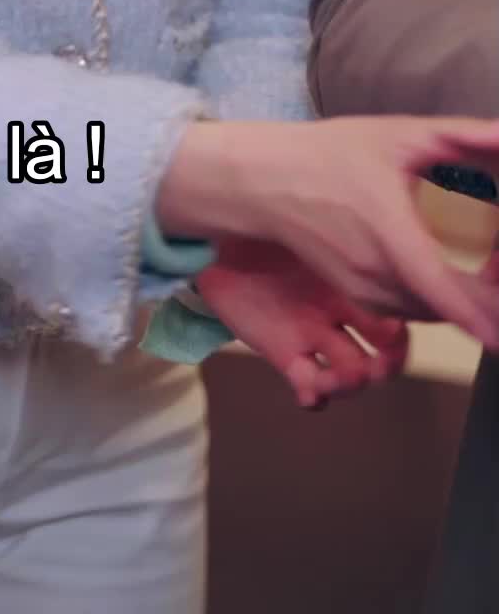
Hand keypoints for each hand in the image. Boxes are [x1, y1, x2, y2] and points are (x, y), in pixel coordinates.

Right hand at [156, 114, 498, 348]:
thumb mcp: (395, 134)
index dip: (479, 315)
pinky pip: (409, 311)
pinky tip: (456, 285)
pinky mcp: (357, 296)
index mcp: (387, 229)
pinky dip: (438, 304)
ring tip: (491, 281)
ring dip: (463, 305)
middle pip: (445, 308)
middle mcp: (374, 271)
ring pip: (430, 312)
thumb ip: (460, 135)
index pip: (440, 286)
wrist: (262, 181)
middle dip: (487, 307)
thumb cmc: (328, 154)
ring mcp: (363, 290)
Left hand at [194, 237, 408, 411]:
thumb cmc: (258, 218)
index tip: (396, 326)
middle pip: (387, 350)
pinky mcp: (283, 352)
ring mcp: (312, 333)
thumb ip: (334, 233)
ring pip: (353, 374)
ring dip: (350, 384)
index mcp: (350, 276)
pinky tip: (308, 391)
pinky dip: (315, 396)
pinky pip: (310, 386)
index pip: (397, 310)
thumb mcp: (302, 220)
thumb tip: (378, 232)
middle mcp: (339, 309)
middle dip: (389, 365)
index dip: (404, 325)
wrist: (211, 236)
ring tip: (330, 379)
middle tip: (377, 366)